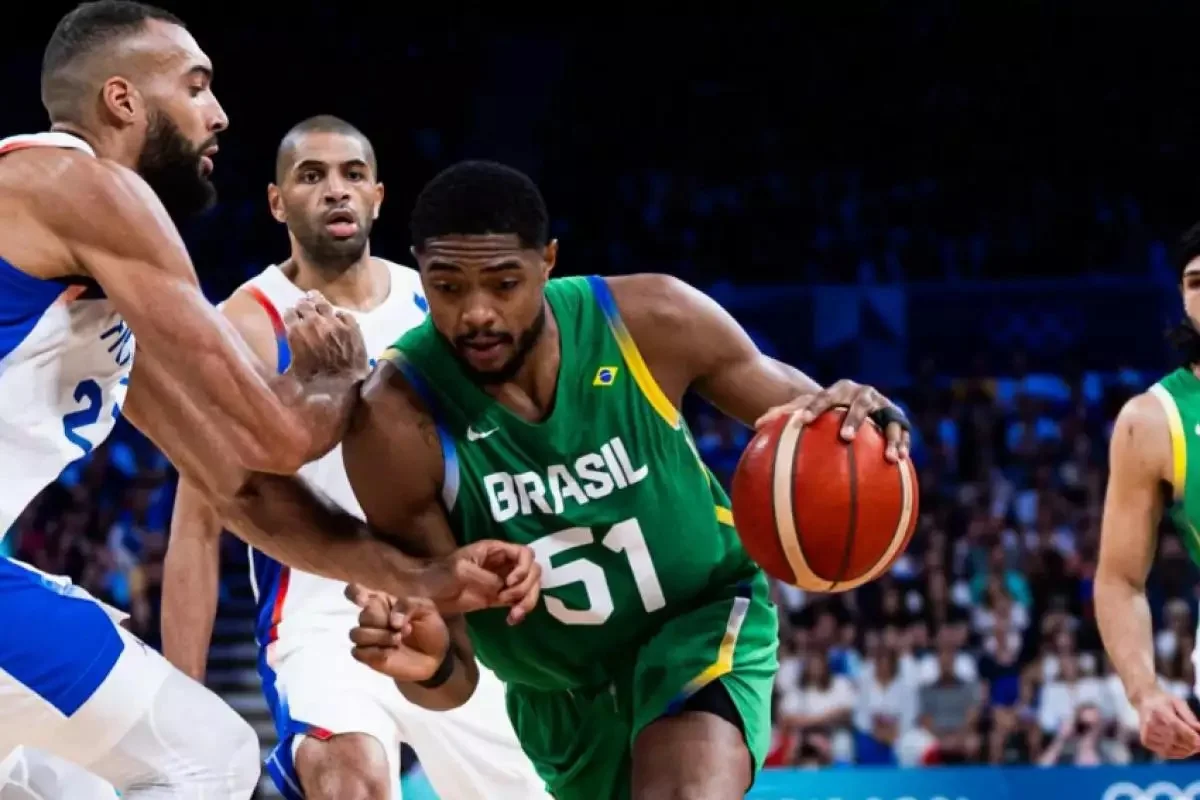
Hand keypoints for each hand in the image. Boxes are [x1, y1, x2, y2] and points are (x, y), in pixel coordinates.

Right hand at [283, 291, 369, 379]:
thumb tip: (272, 378)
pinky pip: (343, 314)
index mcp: (297, 332)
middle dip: (302, 305)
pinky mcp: (351, 326)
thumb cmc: (317, 382)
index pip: (289, 314)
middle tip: (302, 306)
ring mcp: (334, 322)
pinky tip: (337, 317)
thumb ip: (282, 370)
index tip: (290, 316)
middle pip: (304, 304)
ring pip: (323, 303)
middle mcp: (315, 322)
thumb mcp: (293, 375)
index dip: (289, 314)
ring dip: (317, 300)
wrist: (347, 385)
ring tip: (314, 297)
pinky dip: (338, 314)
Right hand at [345, 585, 448, 681]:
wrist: (436, 656)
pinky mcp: (368, 657)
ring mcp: (368, 638)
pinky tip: (391, 652)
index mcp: (382, 602)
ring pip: (357, 634)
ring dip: (379, 637)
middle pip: (363, 615)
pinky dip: (375, 652)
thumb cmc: (429, 628)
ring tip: (399, 639)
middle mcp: (371, 619)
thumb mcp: (426, 609)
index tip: (363, 600)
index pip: (356, 592)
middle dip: (383, 621)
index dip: (355, 593)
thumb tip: (392, 620)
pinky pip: (358, 652)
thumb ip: (408, 605)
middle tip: (406, 628)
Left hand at [420, 540, 540, 623]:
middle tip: (508, 600)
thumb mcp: (460, 570)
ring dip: (527, 601)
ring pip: (530, 587)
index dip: (524, 568)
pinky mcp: (499, 598)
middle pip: (533, 571)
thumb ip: (484, 577)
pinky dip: (521, 611)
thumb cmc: (440, 575)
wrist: (426, 593)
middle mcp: (504, 564)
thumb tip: (503, 588)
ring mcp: (503, 581)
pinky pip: (519, 601)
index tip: (510, 582)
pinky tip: (511, 620)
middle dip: (527, 587)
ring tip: (514, 616)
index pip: (525, 553)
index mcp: (496, 550)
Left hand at [755, 379, 910, 461]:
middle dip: (853, 420)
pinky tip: (900, 462)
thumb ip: (785, 414)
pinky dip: (902, 446)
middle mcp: (863, 394)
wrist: (857, 401)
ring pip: (889, 419)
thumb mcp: (807, 408)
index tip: (802, 422)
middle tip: (844, 438)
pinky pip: (903, 434)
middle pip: (859, 405)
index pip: (823, 397)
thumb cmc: (825, 409)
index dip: (813, 408)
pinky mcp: (898, 419)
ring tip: (889, 457)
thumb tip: (756, 424)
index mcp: (839, 390)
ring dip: (890, 437)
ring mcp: (883, 405)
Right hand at [1134, 687, 1199, 758]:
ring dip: (1186, 750)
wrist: (1144, 701)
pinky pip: (1166, 753)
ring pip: (1171, 748)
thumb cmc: (1164, 701)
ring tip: (1195, 747)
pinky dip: (1178, 753)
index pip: (1174, 725)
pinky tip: (1185, 749)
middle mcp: (1150, 723)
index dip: (1189, 735)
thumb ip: (1190, 718)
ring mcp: (1146, 733)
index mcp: (1158, 710)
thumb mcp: (1178, 703)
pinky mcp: (1146, 741)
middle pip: (1174, 739)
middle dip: (1191, 744)